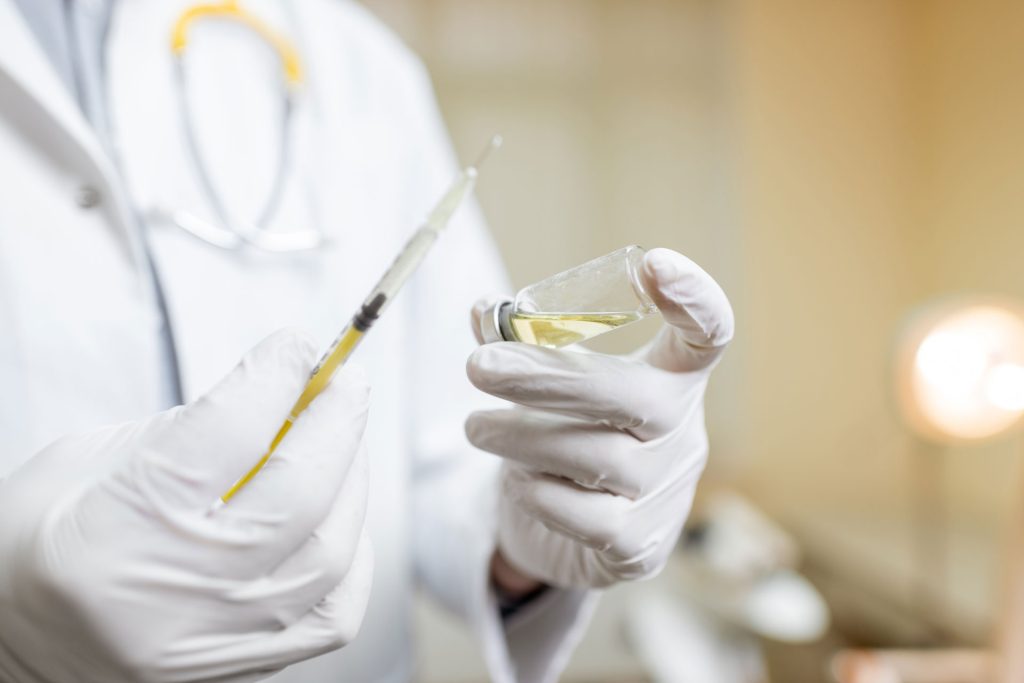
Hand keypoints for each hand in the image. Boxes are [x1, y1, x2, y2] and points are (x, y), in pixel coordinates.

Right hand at [0, 331, 372, 682]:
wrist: (8, 643)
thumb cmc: (32, 544)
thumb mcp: (83, 461)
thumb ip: (187, 429)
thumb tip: (280, 396)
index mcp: (116, 525)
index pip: (231, 433)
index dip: (277, 376)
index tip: (296, 348)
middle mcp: (172, 591)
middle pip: (299, 493)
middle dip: (337, 422)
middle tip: (343, 383)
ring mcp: (212, 638)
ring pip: (329, 554)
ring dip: (351, 482)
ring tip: (341, 443)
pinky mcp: (239, 666)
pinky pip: (333, 614)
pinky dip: (351, 553)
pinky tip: (337, 517)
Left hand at [467, 248, 733, 588]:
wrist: (578, 536)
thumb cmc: (569, 437)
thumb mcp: (550, 388)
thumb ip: (520, 346)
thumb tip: (483, 310)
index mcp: (672, 378)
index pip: (708, 333)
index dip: (694, 298)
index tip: (654, 263)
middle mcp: (683, 431)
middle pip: (633, 395)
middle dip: (546, 378)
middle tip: (477, 366)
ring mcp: (669, 493)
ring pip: (597, 458)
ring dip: (521, 439)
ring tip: (477, 428)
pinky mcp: (642, 548)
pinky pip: (588, 518)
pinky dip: (540, 494)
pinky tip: (519, 482)